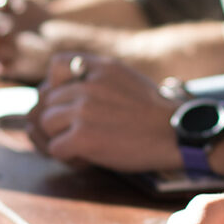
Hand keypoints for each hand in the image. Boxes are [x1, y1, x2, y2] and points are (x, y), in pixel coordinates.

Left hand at [27, 54, 180, 171]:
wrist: (176, 134)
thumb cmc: (154, 113)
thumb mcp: (125, 78)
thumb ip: (95, 78)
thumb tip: (61, 90)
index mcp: (99, 66)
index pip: (55, 66)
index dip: (56, 85)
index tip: (70, 102)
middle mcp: (87, 85)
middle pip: (47, 101)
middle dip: (58, 119)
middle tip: (78, 133)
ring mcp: (83, 110)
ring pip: (46, 124)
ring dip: (60, 138)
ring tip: (84, 146)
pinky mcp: (83, 137)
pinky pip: (55, 148)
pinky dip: (68, 157)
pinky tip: (87, 158)